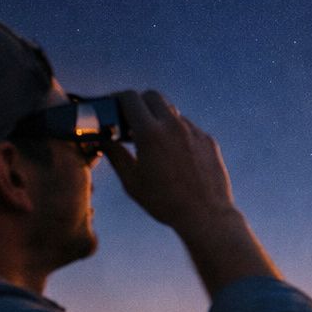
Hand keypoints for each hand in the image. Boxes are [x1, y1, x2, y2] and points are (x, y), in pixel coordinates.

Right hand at [102, 90, 238, 232]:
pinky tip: (174, 154)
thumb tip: (102, 140)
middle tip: (130, 120)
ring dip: (159, 119)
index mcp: (150, 133)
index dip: (117, 98)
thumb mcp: (132, 181)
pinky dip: (177, 133)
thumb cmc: (165, 202)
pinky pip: (189, 128)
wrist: (206, 215)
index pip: (130, 98)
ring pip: (172, 112)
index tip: (112, 107)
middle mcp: (173, 125)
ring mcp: (194, 131)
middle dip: (139, 103)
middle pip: (152, 96)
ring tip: (153, 141)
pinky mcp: (208, 140)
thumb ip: (115, 155)